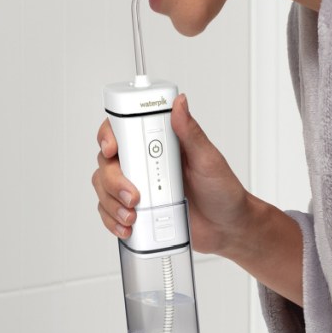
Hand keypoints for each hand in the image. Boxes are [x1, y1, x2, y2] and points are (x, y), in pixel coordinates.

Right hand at [91, 94, 250, 255]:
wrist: (227, 228)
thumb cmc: (222, 191)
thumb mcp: (209, 160)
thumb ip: (191, 133)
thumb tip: (180, 103)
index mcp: (161, 145)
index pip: (124, 130)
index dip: (109, 136)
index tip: (112, 148)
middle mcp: (145, 163)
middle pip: (108, 162)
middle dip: (113, 180)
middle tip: (134, 195)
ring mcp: (139, 187)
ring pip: (104, 187)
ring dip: (112, 203)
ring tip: (133, 216)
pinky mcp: (136, 210)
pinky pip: (110, 212)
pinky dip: (112, 220)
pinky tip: (128, 226)